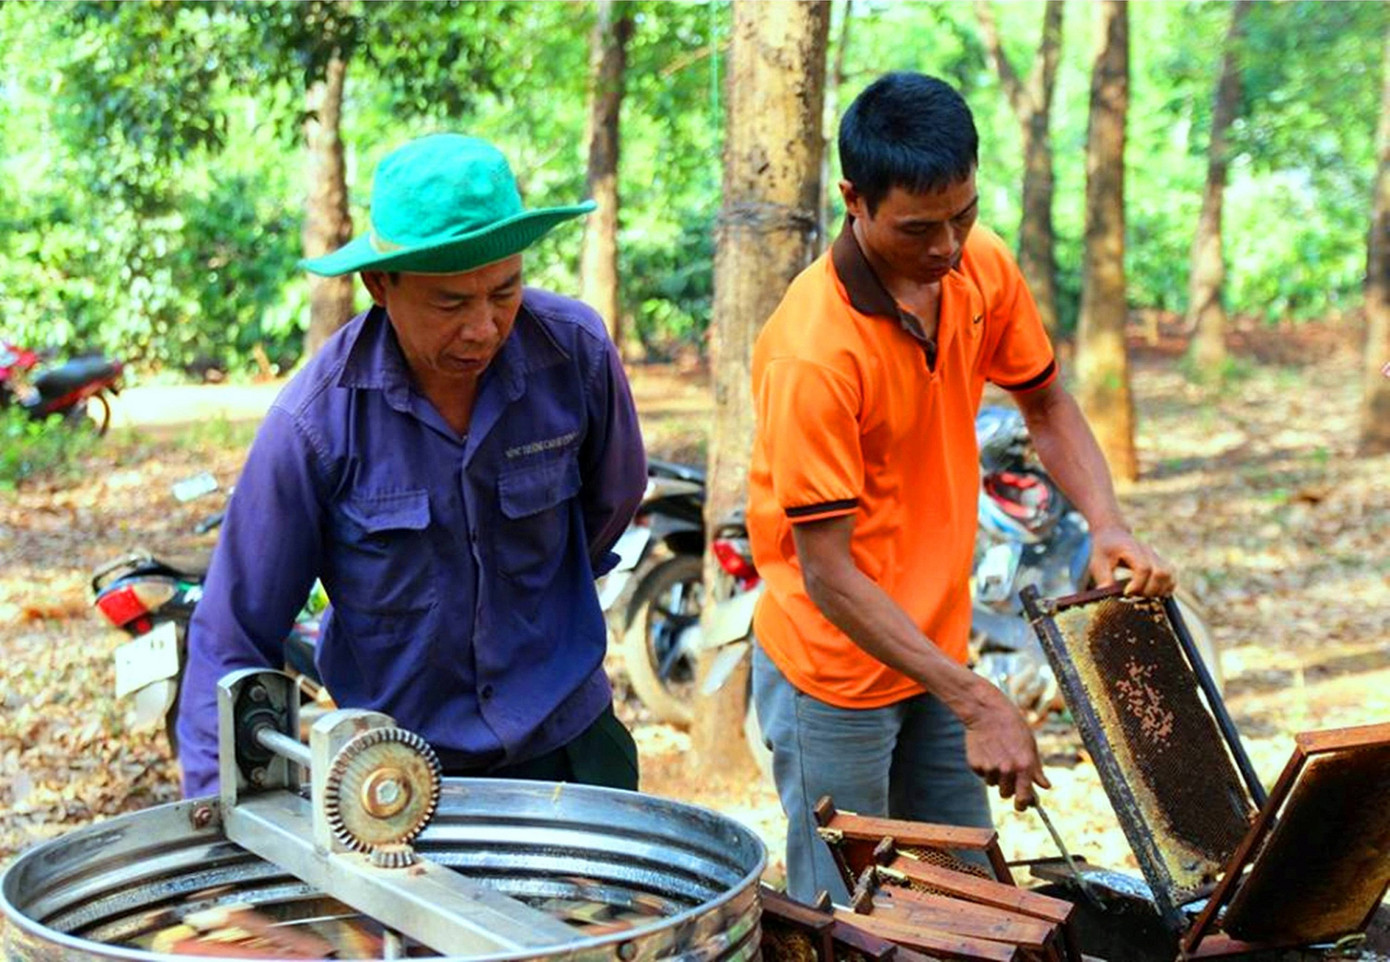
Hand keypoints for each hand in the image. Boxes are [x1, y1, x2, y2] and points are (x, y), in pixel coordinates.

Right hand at [961, 684, 1051, 810]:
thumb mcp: (1030, 745)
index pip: (1023, 798)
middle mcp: (1007, 770)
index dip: (1023, 804)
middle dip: (1007, 786)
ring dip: (995, 774)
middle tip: (1006, 770)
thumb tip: (1045, 786)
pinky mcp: (975, 764)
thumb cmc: (1013, 727)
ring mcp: (989, 768)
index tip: (1021, 806)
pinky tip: (986, 750)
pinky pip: (980, 773)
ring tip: (996, 753)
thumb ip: (1036, 769)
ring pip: (992, 783)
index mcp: (1024, 767)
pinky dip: (983, 766)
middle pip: (1006, 793)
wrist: (987, 712)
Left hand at [1089, 525, 1175, 596]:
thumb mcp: (1097, 561)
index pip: (1144, 568)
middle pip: (1161, 573)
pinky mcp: (1160, 564)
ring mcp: (1157, 557)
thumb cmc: (1104, 549)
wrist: (1112, 534)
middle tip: (1133, 596)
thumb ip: (1103, 578)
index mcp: (1132, 549)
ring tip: (1142, 596)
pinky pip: (1171, 578)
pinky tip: (1151, 594)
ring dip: (1158, 591)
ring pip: (1170, 576)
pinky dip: (1165, 589)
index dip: (1138, 584)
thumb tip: (1107, 596)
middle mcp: (1148, 552)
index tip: (1126, 593)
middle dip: (1149, 591)